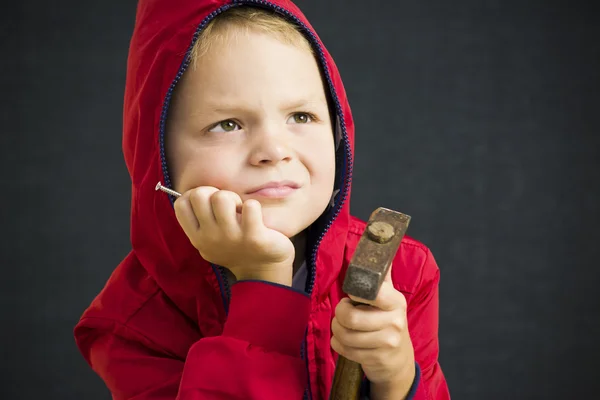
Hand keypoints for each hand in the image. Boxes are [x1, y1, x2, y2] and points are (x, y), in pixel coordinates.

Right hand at [174, 186, 294, 285]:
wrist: (261, 270)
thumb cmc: (233, 247)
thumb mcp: (208, 241)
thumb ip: (199, 221)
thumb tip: (192, 194)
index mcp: (197, 237)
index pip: (181, 204)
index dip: (194, 195)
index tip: (209, 203)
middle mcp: (210, 237)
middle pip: (199, 195)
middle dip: (215, 193)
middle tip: (228, 206)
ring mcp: (231, 237)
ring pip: (221, 197)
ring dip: (234, 199)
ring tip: (241, 211)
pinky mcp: (254, 237)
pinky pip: (250, 206)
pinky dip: (254, 206)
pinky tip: (256, 218)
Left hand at [331, 267, 414, 394]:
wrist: (399, 359)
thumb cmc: (387, 322)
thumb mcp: (389, 297)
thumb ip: (382, 275)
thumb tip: (380, 247)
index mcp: (396, 301)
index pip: (372, 291)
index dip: (354, 294)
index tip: (352, 297)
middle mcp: (395, 321)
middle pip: (350, 317)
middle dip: (339, 315)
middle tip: (343, 314)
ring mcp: (388, 342)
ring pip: (344, 334)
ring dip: (337, 331)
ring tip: (343, 327)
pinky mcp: (377, 358)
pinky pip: (344, 349)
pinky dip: (338, 345)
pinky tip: (345, 342)